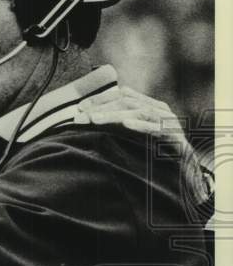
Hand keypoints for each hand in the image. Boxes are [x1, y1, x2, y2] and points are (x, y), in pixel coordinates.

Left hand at [76, 85, 211, 205]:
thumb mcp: (134, 136)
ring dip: (114, 115)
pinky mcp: (175, 137)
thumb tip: (87, 120)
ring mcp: (169, 122)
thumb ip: (117, 125)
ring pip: (140, 112)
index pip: (123, 94)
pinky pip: (157, 129)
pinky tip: (126, 124)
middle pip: (128, 101)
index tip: (79, 108)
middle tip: (82, 117)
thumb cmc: (156, 152)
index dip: (100, 98)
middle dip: (102, 108)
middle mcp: (160, 110)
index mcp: (150, 106)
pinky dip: (141, 125)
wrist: (186, 171)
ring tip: (95, 120)